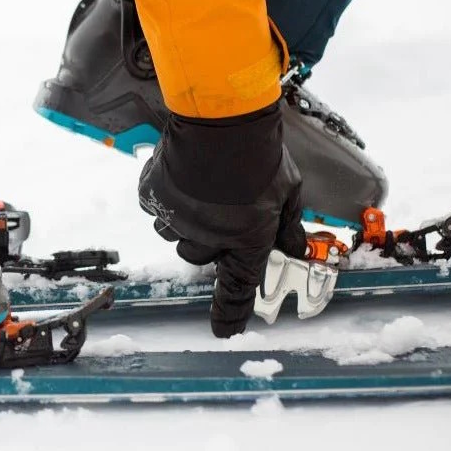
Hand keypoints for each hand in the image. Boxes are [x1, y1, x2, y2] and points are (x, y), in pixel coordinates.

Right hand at [139, 100, 305, 336]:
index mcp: (245, 241)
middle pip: (200, 256)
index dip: (229, 313)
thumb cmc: (260, 153)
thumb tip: (296, 246)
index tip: (223, 332)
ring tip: (204, 186)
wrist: (220, 118)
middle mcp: (207, 238)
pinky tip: (185, 175)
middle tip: (223, 207)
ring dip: (187, 220)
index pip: (237, 288)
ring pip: (176, 234)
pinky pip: (157, 210)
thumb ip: (289, 224)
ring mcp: (177, 220)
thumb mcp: (288, 190)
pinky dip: (168, 198)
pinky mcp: (154, 198)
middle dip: (210, 238)